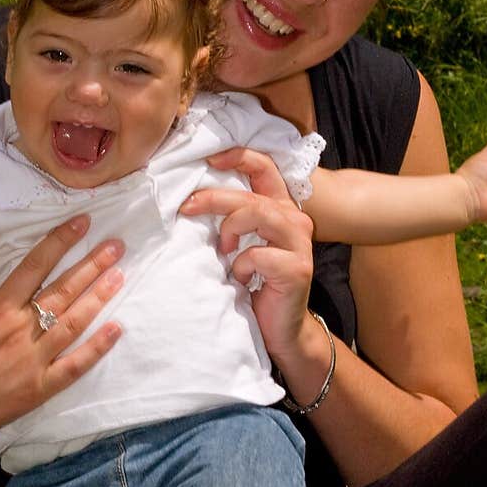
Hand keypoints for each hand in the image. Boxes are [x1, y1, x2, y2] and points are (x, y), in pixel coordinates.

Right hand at [0, 215, 124, 457]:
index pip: (35, 266)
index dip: (60, 241)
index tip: (81, 223)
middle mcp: (20, 329)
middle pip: (63, 289)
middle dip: (92, 265)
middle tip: (116, 246)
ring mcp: (33, 359)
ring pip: (74, 321)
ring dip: (99, 296)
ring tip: (119, 275)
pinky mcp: (39, 388)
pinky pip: (75, 365)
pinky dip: (98, 347)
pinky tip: (116, 329)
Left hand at [179, 146, 313, 360]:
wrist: (279, 329)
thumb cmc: (255, 284)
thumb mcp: (241, 244)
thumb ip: (232, 218)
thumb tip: (193, 195)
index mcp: (280, 208)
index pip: (265, 167)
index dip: (239, 157)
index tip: (209, 159)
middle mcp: (295, 220)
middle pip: (252, 194)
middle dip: (214, 198)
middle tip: (187, 208)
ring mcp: (299, 244)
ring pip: (258, 213)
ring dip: (230, 229)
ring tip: (223, 250)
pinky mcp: (297, 268)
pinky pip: (259, 255)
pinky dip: (241, 265)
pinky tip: (240, 279)